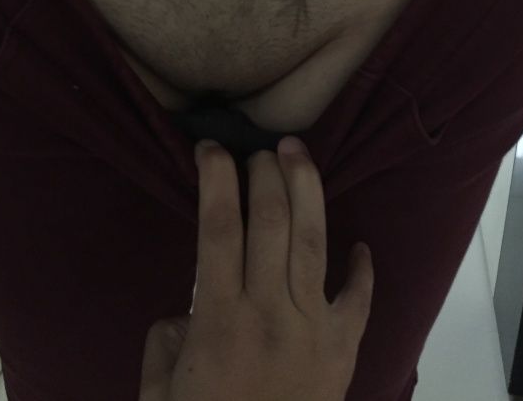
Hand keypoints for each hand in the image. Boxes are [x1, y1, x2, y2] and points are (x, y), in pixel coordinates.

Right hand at [138, 137, 373, 400]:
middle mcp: (270, 313)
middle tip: (260, 147)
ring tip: (297, 153)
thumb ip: (164, 342)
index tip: (210, 149)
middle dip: (265, 173)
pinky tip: (361, 244)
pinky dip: (363, 269)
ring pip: (314, 242)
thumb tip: (184, 311)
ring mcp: (314, 329)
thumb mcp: (159, 395)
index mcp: (219, 322)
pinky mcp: (345, 351)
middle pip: (272, 222)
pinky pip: (360, 300)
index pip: (218, 229)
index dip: (216, 180)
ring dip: (307, 190)